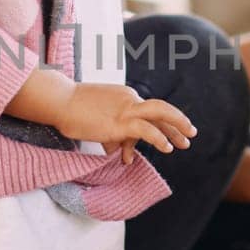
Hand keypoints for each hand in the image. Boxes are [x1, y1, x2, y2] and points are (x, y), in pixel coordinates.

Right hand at [60, 83, 196, 166]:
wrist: (59, 100)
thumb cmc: (72, 110)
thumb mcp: (97, 121)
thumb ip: (112, 135)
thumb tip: (118, 152)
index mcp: (125, 96)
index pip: (147, 112)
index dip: (157, 129)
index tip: (165, 142)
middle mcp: (129, 99)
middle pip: (161, 108)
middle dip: (178, 121)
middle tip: (190, 133)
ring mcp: (125, 109)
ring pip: (161, 113)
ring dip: (177, 126)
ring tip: (186, 141)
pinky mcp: (119, 122)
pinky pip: (146, 129)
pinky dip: (159, 138)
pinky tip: (167, 148)